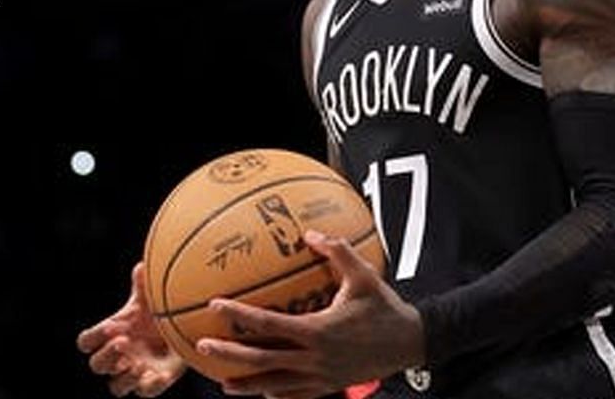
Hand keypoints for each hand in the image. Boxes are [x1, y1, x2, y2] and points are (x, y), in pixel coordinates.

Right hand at [76, 263, 185, 396]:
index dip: (94, 338)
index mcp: (110, 336)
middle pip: (97, 365)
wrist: (180, 332)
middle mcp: (117, 357)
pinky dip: (149, 385)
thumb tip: (143, 267)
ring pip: (116, 387)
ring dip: (123, 378)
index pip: (87, 342)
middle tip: (124, 342)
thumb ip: (143, 285)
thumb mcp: (150, 299)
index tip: (111, 328)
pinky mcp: (150, 384)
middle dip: (107, 355)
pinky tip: (159, 374)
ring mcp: (132, 373)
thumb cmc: (156, 314)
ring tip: (137, 364)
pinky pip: (144, 392)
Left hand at [196, 230, 422, 398]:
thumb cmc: (385, 308)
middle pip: (262, 360)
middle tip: (203, 346)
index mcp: (317, 330)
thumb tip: (310, 233)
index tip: (215, 305)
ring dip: (248, 385)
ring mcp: (320, 377)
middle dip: (230, 355)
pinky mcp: (329, 388)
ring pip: (275, 385)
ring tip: (224, 383)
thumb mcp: (364, 275)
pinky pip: (295, 394)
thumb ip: (337, 251)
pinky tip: (261, 390)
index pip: (268, 324)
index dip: (239, 315)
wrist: (411, 344)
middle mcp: (314, 358)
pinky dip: (275, 393)